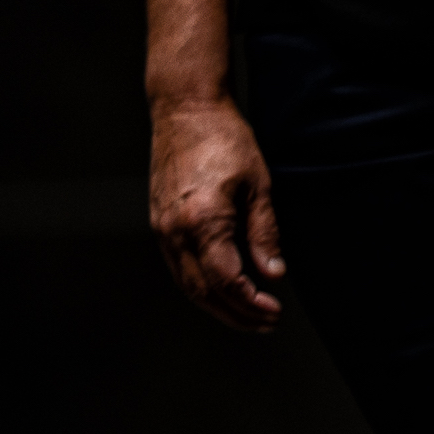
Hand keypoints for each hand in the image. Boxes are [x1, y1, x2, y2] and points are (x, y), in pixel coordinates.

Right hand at [149, 94, 286, 333]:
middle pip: (202, 292)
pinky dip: (200, 286)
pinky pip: (178, 267)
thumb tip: (274, 274)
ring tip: (248, 314)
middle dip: (235, 314)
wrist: (186, 110)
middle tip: (265, 323)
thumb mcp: (259, 184)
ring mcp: (162, 230)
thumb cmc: (227, 139)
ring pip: (187, 284)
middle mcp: (175, 232)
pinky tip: (222, 290)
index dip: (250, 303)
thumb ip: (264, 232)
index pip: (225, 281)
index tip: (274, 311)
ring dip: (217, 306)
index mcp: (203, 222)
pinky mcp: (159, 224)